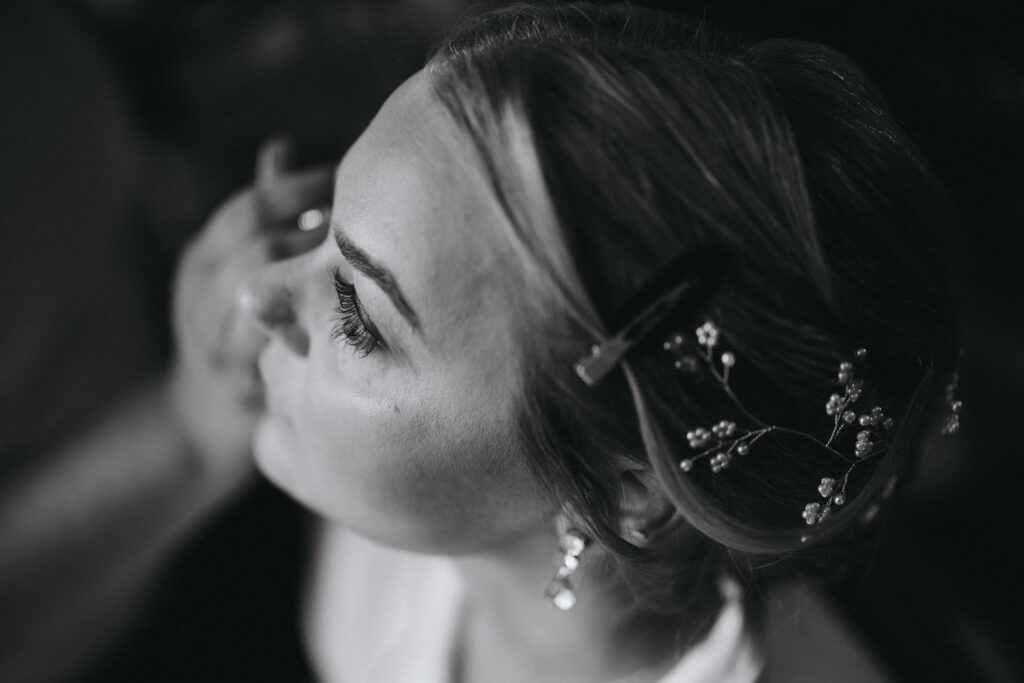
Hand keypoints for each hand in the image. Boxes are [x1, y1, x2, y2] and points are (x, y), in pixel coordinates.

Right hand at [169, 136, 332, 489]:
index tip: (351, 180)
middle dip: (316, 233)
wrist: (201, 419)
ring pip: (259, 291)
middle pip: (257, 242)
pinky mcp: (231, 379)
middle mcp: (197, 290)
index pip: (250, 206)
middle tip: (368, 229)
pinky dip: (303, 330)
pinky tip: (342, 323)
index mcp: (202, 255)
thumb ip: (264, 215)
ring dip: (312, 278)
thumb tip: (282, 146)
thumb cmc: (236, 331)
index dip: (301, 189)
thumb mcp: (239, 268)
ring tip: (362, 272)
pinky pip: (266, 347)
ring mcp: (208, 335)